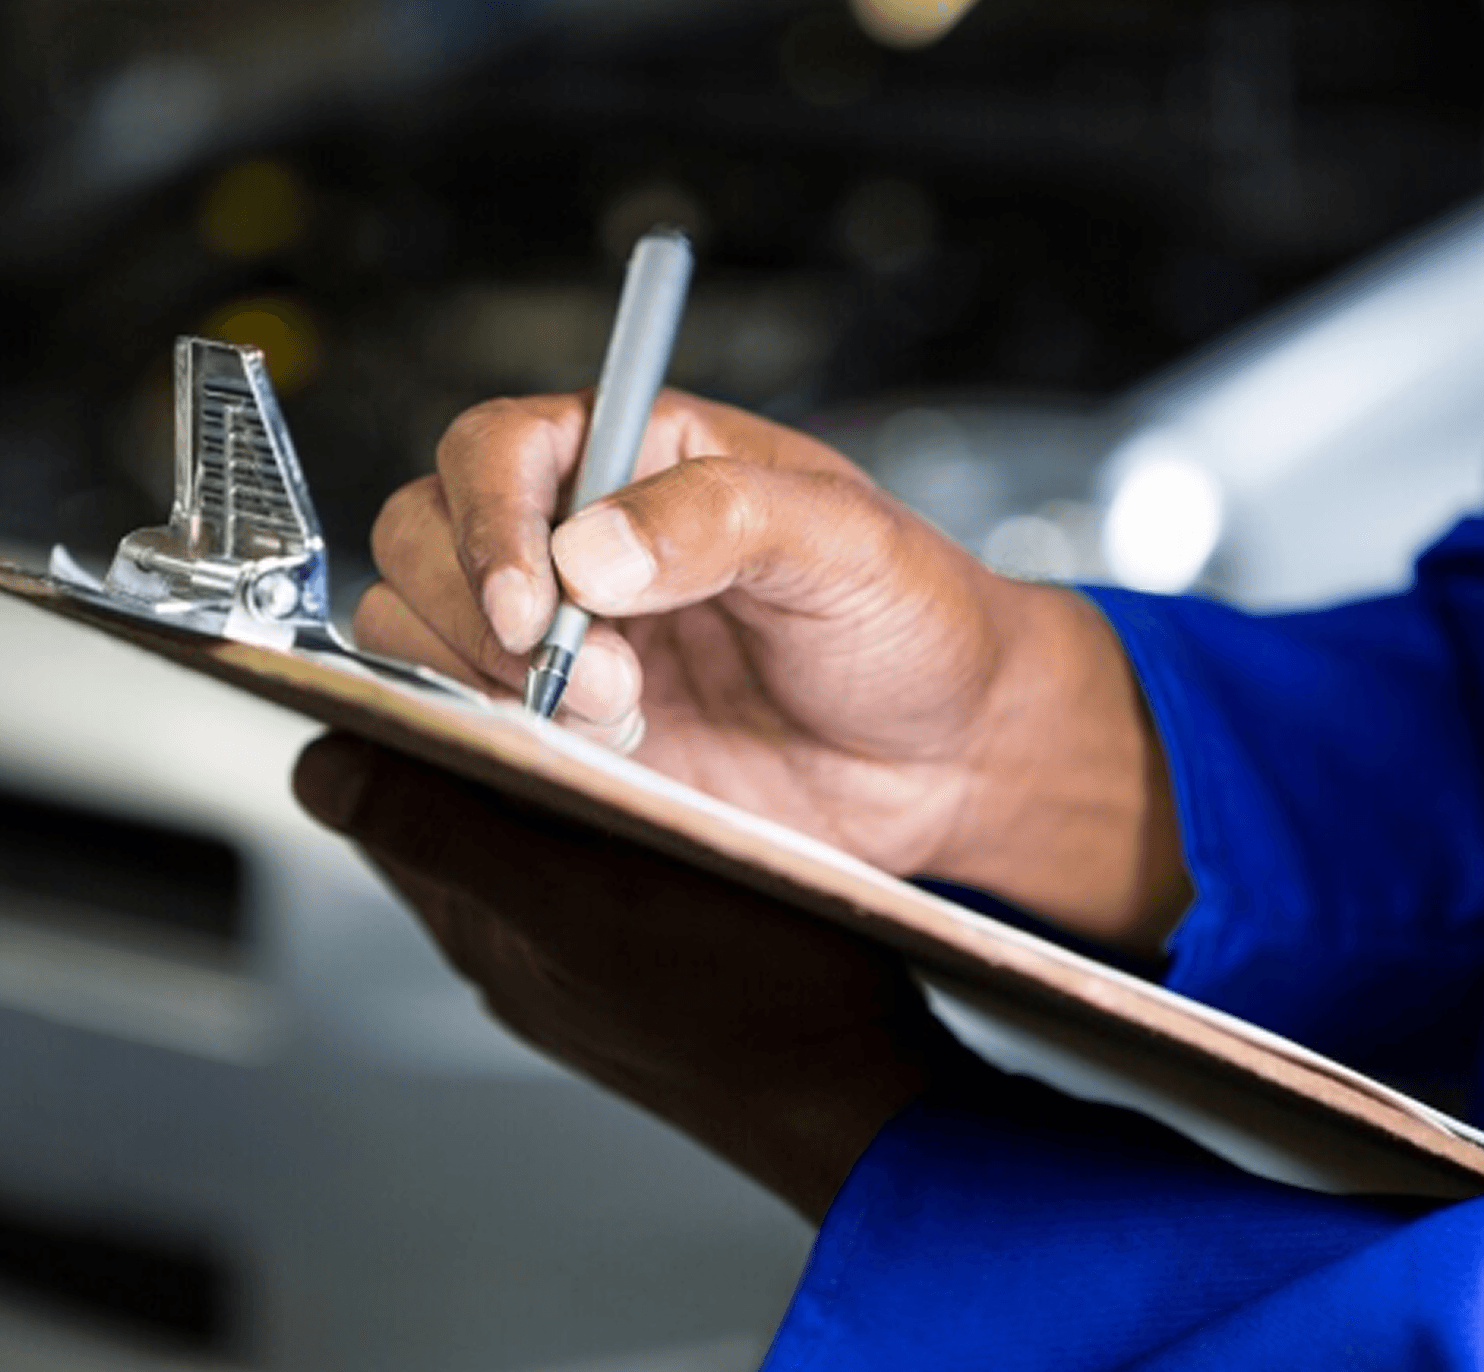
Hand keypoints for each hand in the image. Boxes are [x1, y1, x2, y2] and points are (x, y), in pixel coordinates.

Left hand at [293, 733, 987, 1222]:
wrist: (853, 1084)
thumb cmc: (741, 1001)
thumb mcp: (584, 904)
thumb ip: (449, 838)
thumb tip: (323, 774)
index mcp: (479, 926)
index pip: (382, 797)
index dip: (397, 714)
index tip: (457, 653)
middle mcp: (514, 932)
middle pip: (454, 792)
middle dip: (482, 719)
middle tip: (552, 668)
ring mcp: (578, 932)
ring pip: (528, 805)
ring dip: (552, 746)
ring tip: (611, 706)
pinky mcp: (642, 927)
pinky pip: (594, 831)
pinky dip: (607, 780)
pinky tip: (659, 763)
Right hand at [357, 390, 1188, 952]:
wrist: (947, 759)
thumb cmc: (913, 623)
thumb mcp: (847, 542)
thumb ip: (722, 516)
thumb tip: (587, 549)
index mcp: (641, 457)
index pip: (496, 448)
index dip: (489, 518)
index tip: (541, 603)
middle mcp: (580, 541)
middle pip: (425, 533)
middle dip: (480, 612)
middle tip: (591, 677)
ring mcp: (565, 643)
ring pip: (418, 630)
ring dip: (484, 683)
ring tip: (617, 718)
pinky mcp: (566, 735)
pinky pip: (464, 726)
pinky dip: (491, 743)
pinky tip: (597, 758)